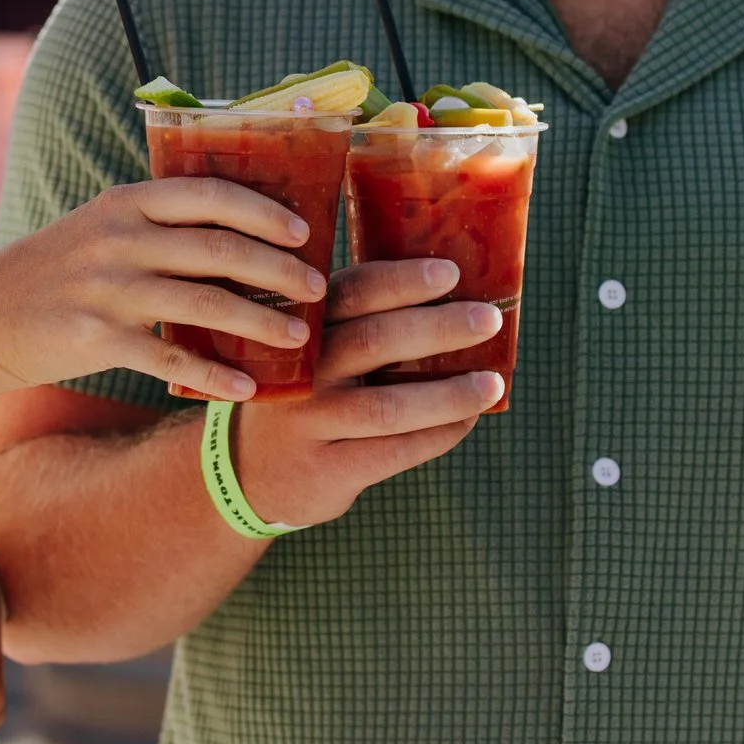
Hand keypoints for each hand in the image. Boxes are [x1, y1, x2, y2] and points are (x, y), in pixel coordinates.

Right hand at [0, 178, 325, 402]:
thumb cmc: (52, 273)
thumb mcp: (98, 228)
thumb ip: (156, 224)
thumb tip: (237, 236)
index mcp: (126, 202)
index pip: (210, 195)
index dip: (264, 211)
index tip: (304, 231)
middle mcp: (120, 238)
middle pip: (221, 249)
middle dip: (279, 270)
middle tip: (318, 288)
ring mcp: (108, 288)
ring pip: (206, 303)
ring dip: (261, 322)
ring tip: (299, 337)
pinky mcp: (97, 338)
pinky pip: (171, 358)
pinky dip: (213, 375)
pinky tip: (245, 388)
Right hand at [221, 258, 503, 528]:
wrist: (251, 472)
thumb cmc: (306, 393)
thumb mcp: (311, 348)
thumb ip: (357, 322)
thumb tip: (455, 297)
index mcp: (301, 326)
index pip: (352, 292)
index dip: (402, 281)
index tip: (451, 272)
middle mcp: (300, 371)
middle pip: (373, 341)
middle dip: (438, 328)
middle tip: (488, 318)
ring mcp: (309, 423)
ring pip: (388, 406)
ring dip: (449, 393)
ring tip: (492, 382)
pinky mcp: (327, 470)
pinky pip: (394, 451)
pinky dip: (439, 434)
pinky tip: (467, 421)